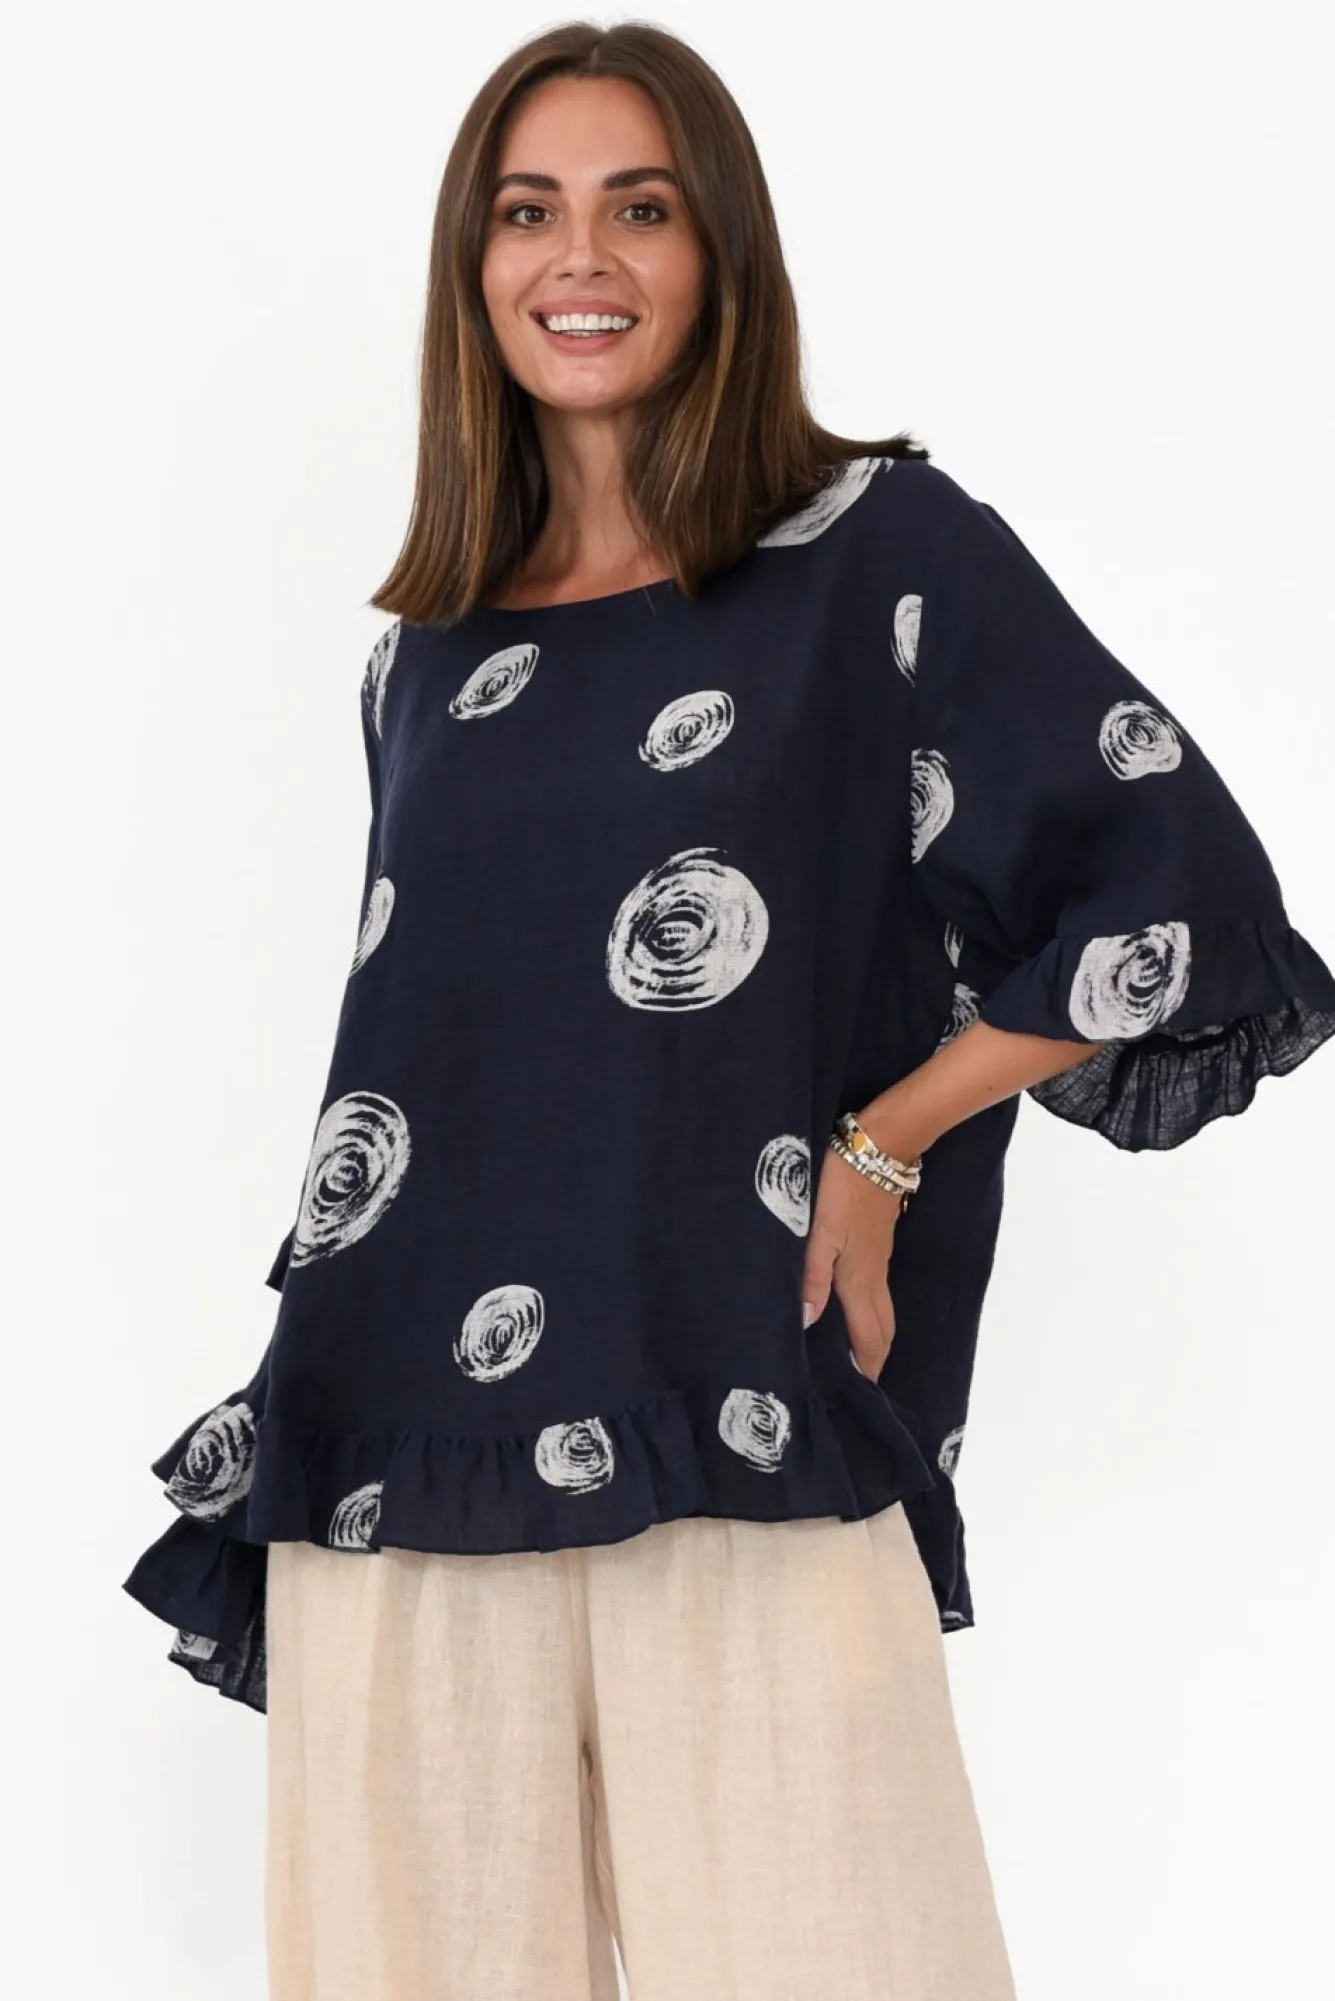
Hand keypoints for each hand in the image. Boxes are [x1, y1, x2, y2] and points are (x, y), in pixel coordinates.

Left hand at [800, 1142, 904, 1381]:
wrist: (879, 1146)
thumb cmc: (843, 1187)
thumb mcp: (818, 1231)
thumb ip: (811, 1277)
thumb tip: (808, 1323)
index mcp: (858, 1280)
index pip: (869, 1337)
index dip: (867, 1367)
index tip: (860, 1395)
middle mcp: (873, 1275)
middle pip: (882, 1329)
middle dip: (874, 1358)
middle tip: (858, 1383)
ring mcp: (878, 1258)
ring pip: (881, 1309)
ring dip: (873, 1335)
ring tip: (856, 1354)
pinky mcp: (877, 1241)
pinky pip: (876, 1289)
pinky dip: (869, 1309)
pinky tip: (851, 1305)